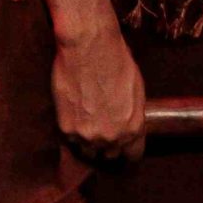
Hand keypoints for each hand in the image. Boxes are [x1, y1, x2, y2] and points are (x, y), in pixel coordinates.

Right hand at [51, 16, 146, 163]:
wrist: (89, 47)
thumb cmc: (117, 62)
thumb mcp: (136, 91)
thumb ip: (131, 115)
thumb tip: (126, 123)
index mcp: (134, 128)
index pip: (132, 155)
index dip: (128, 152)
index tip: (123, 149)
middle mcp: (112, 138)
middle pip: (109, 155)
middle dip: (107, 147)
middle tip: (102, 131)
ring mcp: (87, 136)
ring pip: (87, 151)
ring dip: (87, 142)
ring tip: (86, 124)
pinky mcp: (66, 128)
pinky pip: (70, 139)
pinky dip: (72, 131)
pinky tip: (74, 116)